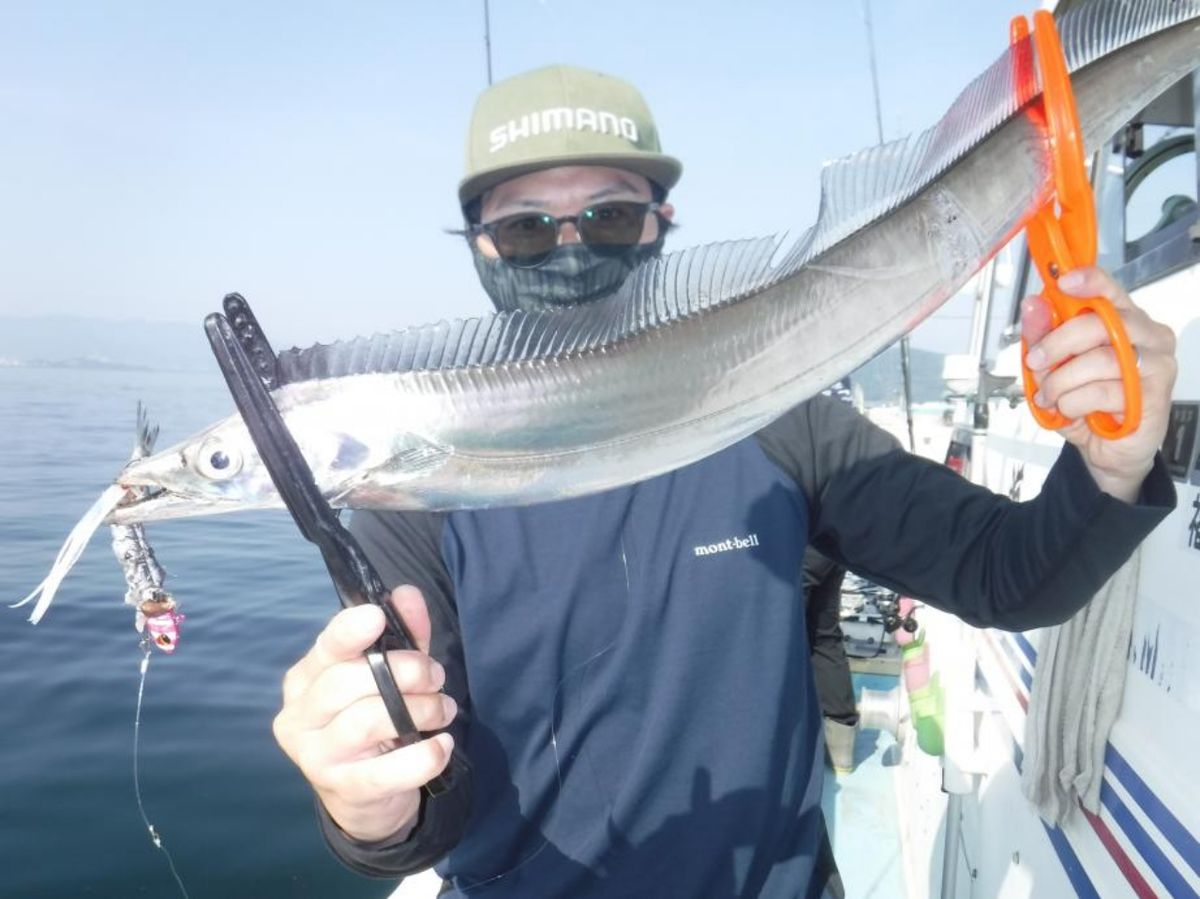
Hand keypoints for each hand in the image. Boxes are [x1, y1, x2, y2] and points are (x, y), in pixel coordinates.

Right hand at [272, 586, 456, 841]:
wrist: (364, 798)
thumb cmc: (376, 722)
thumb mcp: (390, 675)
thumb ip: (402, 636)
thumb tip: (407, 595)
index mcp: (305, 680)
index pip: (325, 649)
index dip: (349, 631)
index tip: (377, 617)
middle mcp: (300, 717)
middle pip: (345, 682)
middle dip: (404, 672)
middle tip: (437, 677)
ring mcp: (316, 757)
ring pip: (365, 721)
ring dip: (419, 709)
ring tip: (444, 709)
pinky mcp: (343, 790)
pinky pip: (384, 773)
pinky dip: (422, 757)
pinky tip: (443, 746)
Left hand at [1022, 266, 1176, 501]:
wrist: (1106, 450)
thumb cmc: (1085, 402)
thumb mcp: (1052, 368)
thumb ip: (1042, 335)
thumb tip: (1032, 304)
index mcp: (1123, 319)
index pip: (1110, 289)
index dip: (1089, 281)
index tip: (1063, 282)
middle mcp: (1147, 335)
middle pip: (1101, 322)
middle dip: (1058, 342)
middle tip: (1036, 361)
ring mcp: (1156, 364)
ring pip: (1101, 359)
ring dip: (1062, 380)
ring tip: (1050, 395)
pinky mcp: (1154, 395)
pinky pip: (1105, 391)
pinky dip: (1075, 401)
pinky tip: (1070, 409)